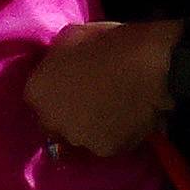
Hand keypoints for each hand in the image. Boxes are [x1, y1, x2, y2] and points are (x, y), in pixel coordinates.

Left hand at [25, 21, 177, 156]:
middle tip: (89, 99)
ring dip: (89, 126)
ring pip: (80, 136)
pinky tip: (125, 118)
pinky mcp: (107, 152)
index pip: (37, 99)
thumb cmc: (109, 43)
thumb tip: (60, 67)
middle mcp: (51, 122)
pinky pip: (106, 143)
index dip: (53, 92)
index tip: (68, 85)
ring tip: (110, 109)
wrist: (153, 67)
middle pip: (54, 123)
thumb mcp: (70, 37)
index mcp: (36, 92)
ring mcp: (79, 139)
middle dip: (67, 114)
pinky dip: (113, 134)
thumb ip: (57, 60)